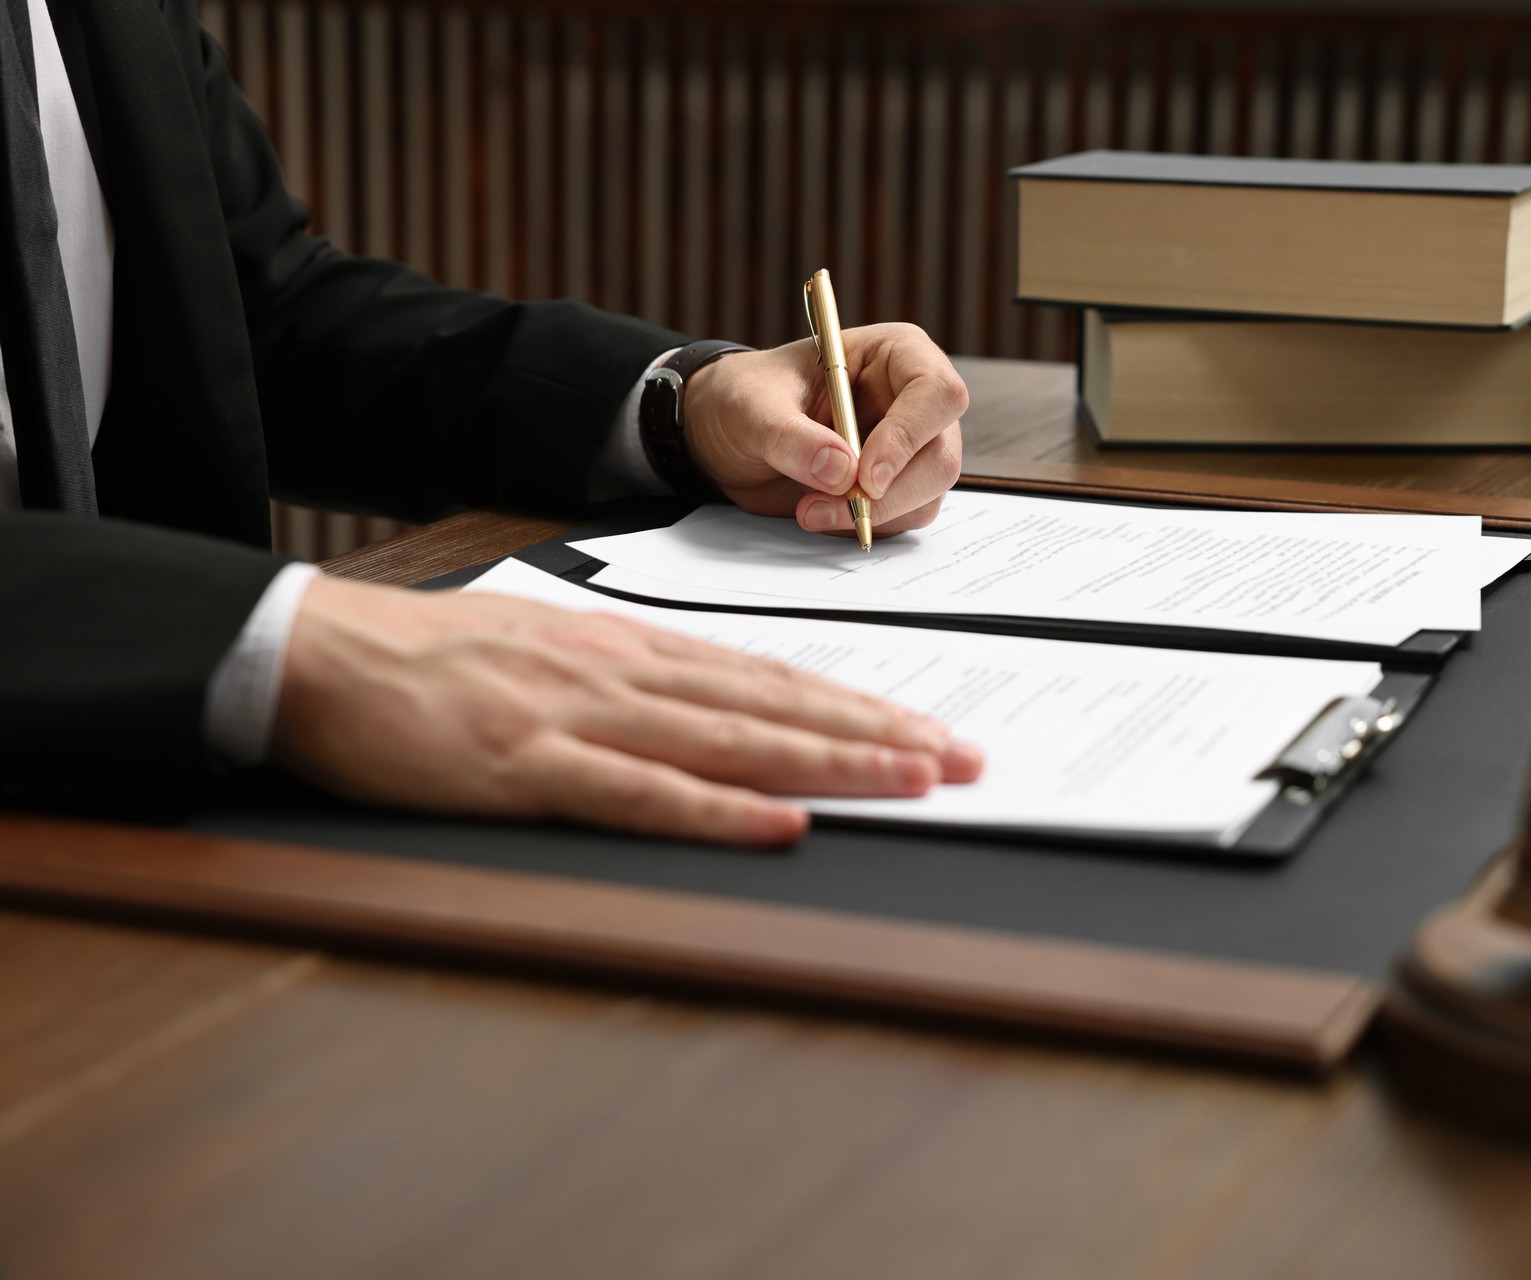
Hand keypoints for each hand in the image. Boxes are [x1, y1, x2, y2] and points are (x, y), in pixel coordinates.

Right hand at [272, 574, 983, 846]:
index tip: (929, 728)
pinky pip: (641, 792)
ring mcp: (582, 719)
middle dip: (878, 733)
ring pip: (732, 741)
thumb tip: (724, 709)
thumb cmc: (441, 658)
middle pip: (776, 706)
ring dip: (830, 761)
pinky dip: (717, 809)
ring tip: (912, 779)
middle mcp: (627, 676)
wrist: (322, 652)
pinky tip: (779, 820)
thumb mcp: (557, 652)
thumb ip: (639, 681)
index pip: (773, 678)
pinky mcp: (528, 766)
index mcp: (636, 652)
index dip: (859, 706)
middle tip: (964, 758)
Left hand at [682, 322, 967, 537]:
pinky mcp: (898, 486)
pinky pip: (904, 517)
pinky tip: (822, 513)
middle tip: (831, 505)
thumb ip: (791, 437)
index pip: (936, 392)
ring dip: (873, 515)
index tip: (865, 475)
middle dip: (889, 493)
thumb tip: (841, 470)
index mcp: (894, 354)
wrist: (730, 435)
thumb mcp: (752, 408)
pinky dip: (865, 525)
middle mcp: (914, 401)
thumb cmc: (747, 398)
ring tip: (810, 510)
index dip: (908, 436)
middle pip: (940, 455)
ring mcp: (912, 447)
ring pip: (927, 494)